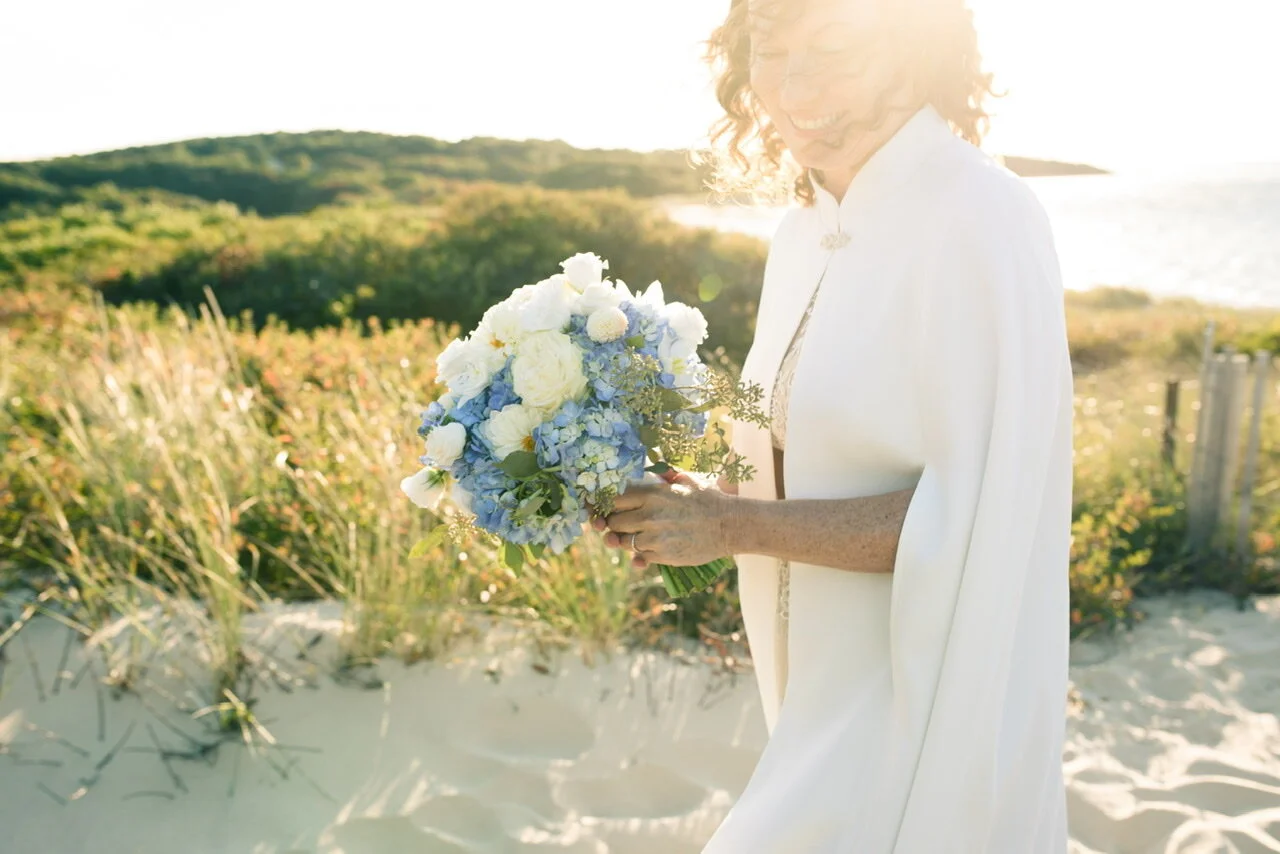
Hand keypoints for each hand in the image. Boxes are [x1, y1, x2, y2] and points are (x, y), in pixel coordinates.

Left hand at [590, 470, 736, 569]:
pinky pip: (639, 556)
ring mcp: (655, 537)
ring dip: (624, 540)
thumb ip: (665, 474)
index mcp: (652, 493)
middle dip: (612, 523)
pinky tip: (644, 551)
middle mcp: (649, 515)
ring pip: (623, 542)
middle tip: (618, 523)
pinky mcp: (662, 555)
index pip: (612, 498)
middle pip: (613, 522)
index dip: (601, 503)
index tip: (598, 507)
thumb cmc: (709, 500)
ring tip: (634, 536)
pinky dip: (640, 555)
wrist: (730, 526)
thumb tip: (655, 462)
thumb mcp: (687, 480)